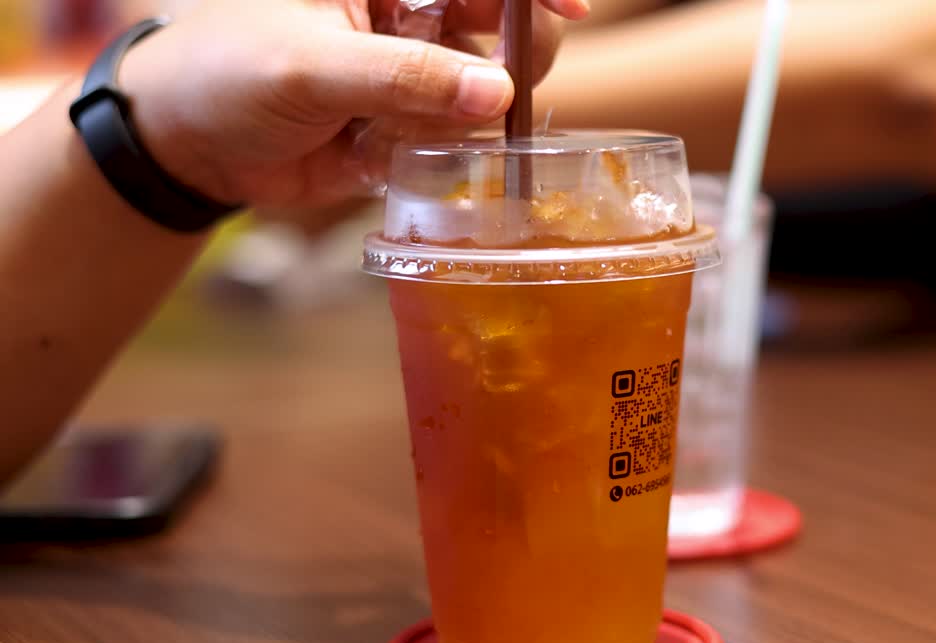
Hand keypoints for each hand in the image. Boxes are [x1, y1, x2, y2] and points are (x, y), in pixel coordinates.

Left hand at [117, 0, 587, 208]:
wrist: (186, 145)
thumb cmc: (225, 73)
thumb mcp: (308, 68)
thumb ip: (403, 77)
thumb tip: (495, 96)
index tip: (570, 9)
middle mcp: (408, 16)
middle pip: (502, 25)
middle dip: (509, 60)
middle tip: (490, 98)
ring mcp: (413, 73)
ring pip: (484, 92)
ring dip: (458, 120)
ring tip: (389, 132)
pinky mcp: (410, 125)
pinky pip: (455, 141)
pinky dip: (439, 154)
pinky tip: (381, 154)